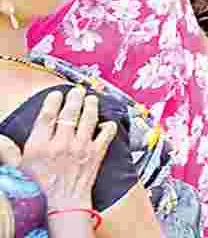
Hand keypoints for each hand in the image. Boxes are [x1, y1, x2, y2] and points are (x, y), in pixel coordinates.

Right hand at [16, 87, 116, 210]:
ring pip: (89, 118)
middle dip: (75, 98)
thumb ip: (9, 150)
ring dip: (92, 106)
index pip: (47, 115)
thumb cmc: (39, 187)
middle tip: (77, 91)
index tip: (56, 94)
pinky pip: (107, 134)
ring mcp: (81, 148)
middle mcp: (61, 144)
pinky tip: (107, 122)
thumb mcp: (19, 168)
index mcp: (40, 146)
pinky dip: (108, 126)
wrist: (62, 204)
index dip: (53, 101)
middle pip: (70, 113)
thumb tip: (1, 137)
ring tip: (92, 99)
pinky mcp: (96, 154)